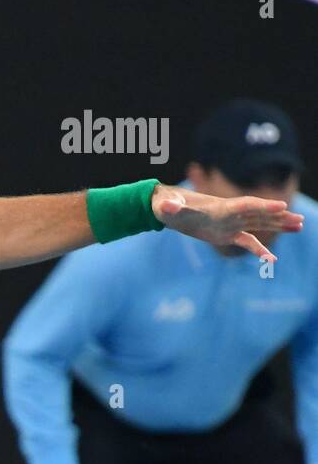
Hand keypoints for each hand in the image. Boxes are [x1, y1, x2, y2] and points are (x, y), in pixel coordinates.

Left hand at [152, 184, 303, 261]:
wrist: (165, 207)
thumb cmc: (165, 204)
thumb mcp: (166, 206)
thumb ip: (169, 207)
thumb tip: (167, 207)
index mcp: (218, 207)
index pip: (245, 205)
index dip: (262, 205)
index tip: (282, 205)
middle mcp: (228, 213)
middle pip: (258, 214)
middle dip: (278, 216)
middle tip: (299, 219)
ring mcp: (229, 223)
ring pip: (258, 224)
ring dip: (277, 225)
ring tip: (299, 226)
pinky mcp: (225, 234)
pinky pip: (246, 240)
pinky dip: (258, 249)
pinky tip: (271, 259)